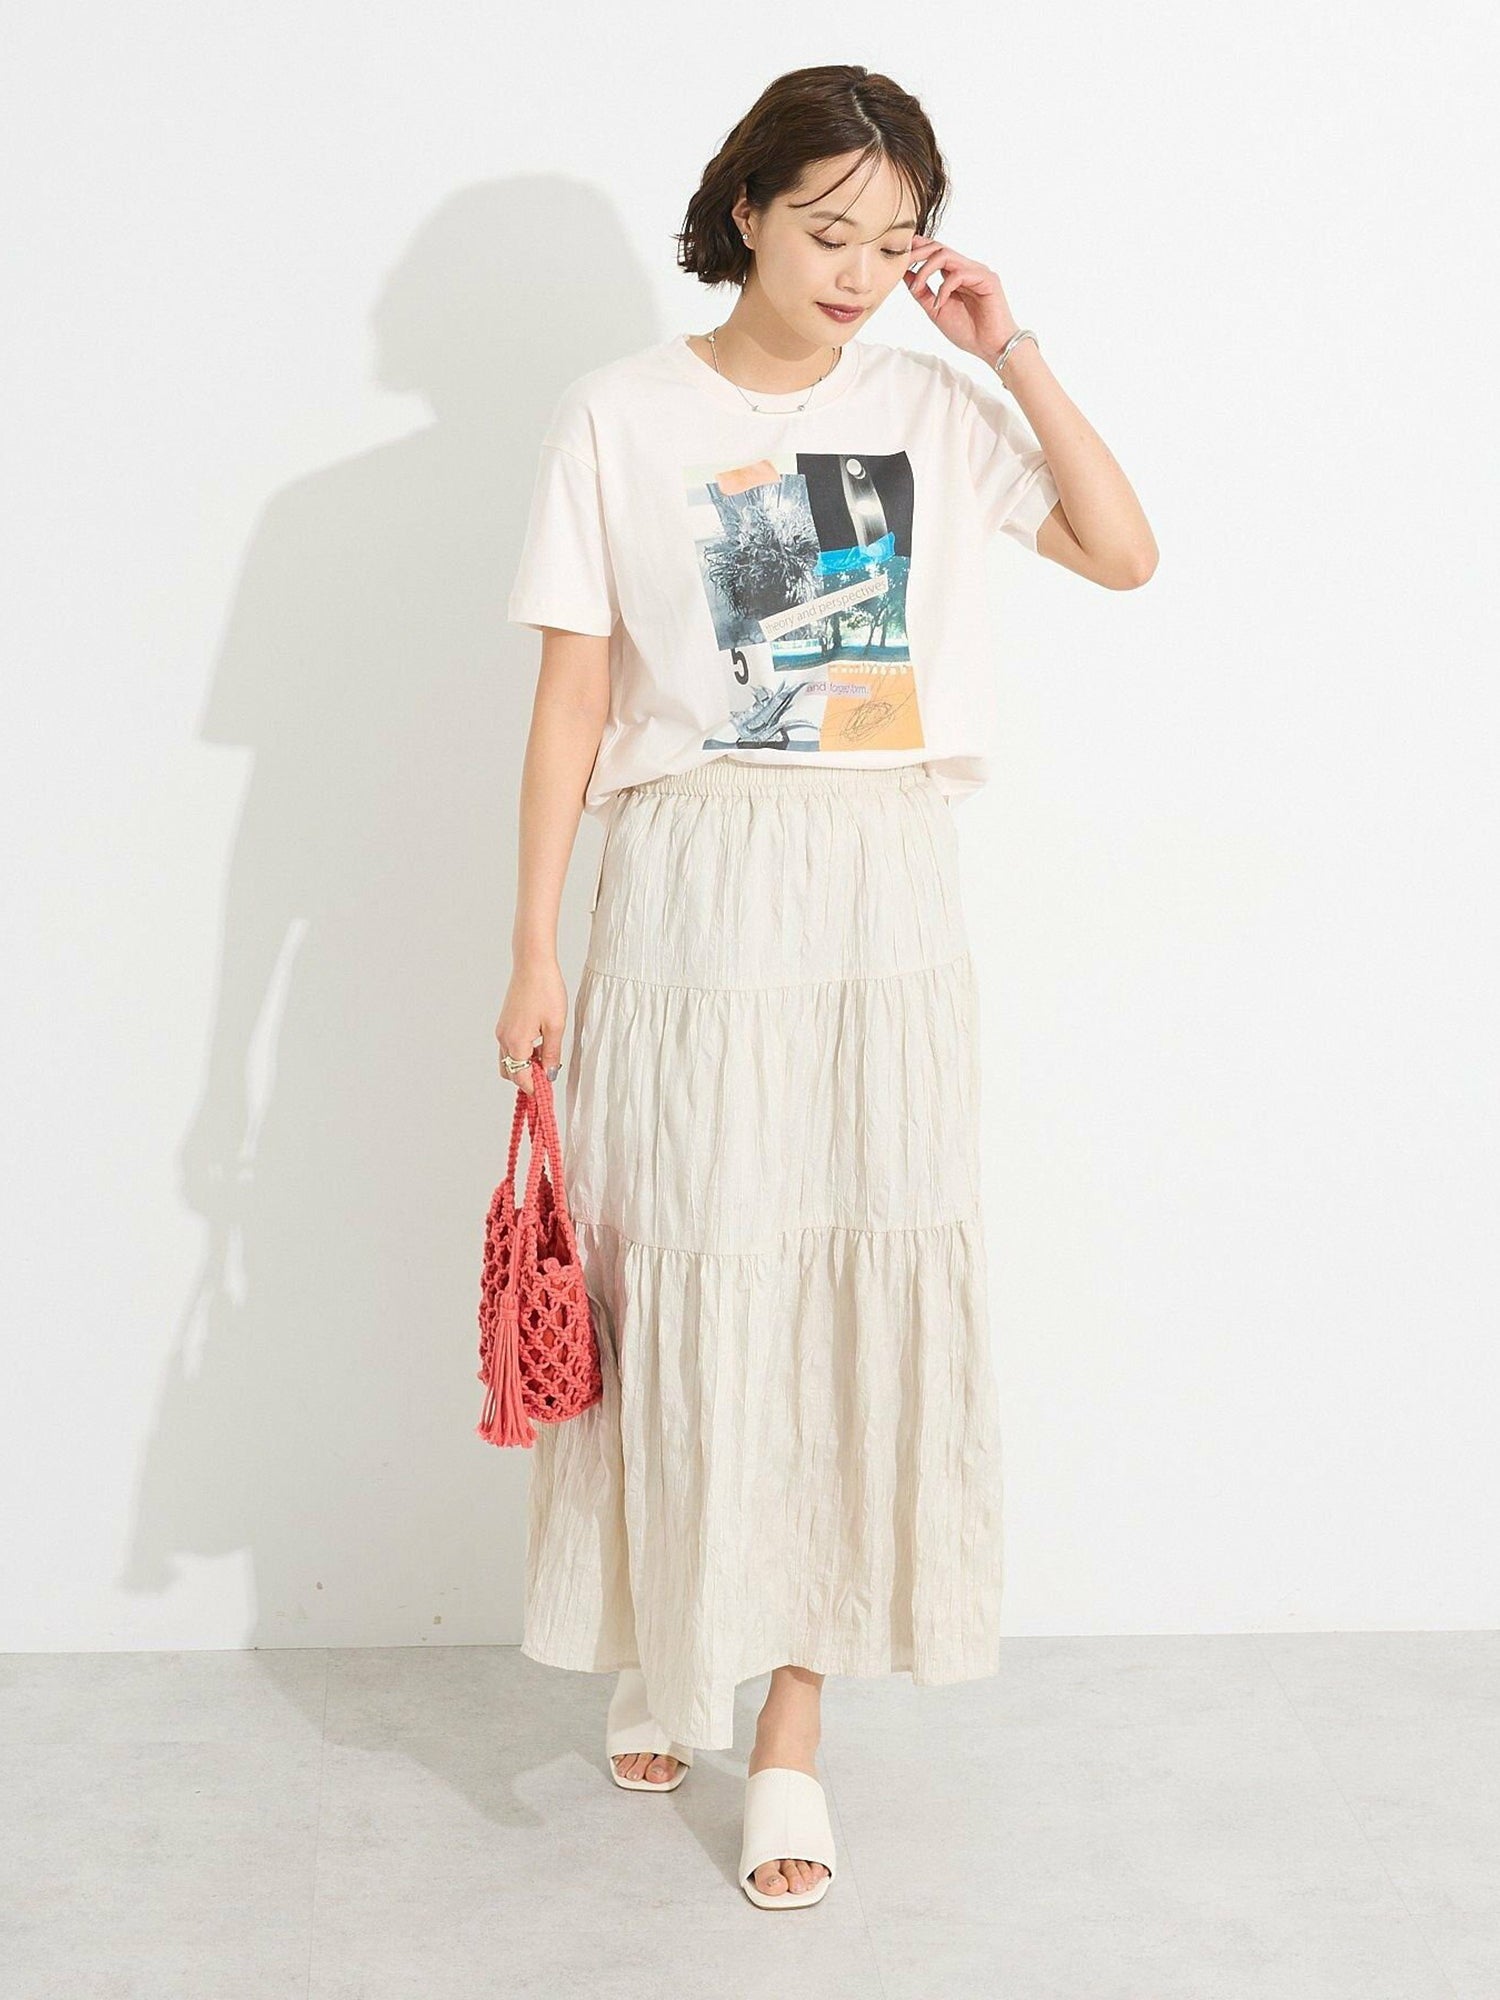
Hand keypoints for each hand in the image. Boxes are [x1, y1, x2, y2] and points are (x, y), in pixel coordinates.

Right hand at [495, 956, 567, 1095]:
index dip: (534, 1088)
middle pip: (510, 1072)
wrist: (533, 964)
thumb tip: (549, 1075)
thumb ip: (551, 1054)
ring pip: (508, 1060)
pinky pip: (509, 1046)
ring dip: (524, 1065)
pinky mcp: (504, 1022)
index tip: (547, 1093)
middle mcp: (503, 1038)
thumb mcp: (556, 1026)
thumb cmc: (546, 991)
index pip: (521, 1078)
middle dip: (527, 1078)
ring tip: (546, 1056)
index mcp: (516, 1042)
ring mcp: (502, 1030)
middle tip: (548, 1074)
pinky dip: (521, 1052)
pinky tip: (539, 1043)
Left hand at [903, 233, 1017, 366]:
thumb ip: (922, 292)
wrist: (991, 348)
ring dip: (926, 269)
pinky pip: (959, 274)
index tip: (899, 254)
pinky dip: (944, 288)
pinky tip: (939, 304)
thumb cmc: (968, 331)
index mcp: (955, 274)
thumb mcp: (936, 310)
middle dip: (918, 253)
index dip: (917, 249)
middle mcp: (967, 268)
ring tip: (917, 287)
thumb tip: (904, 274)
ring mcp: (977, 272)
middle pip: (939, 247)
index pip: (935, 252)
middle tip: (902, 263)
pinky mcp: (987, 279)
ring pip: (947, 256)